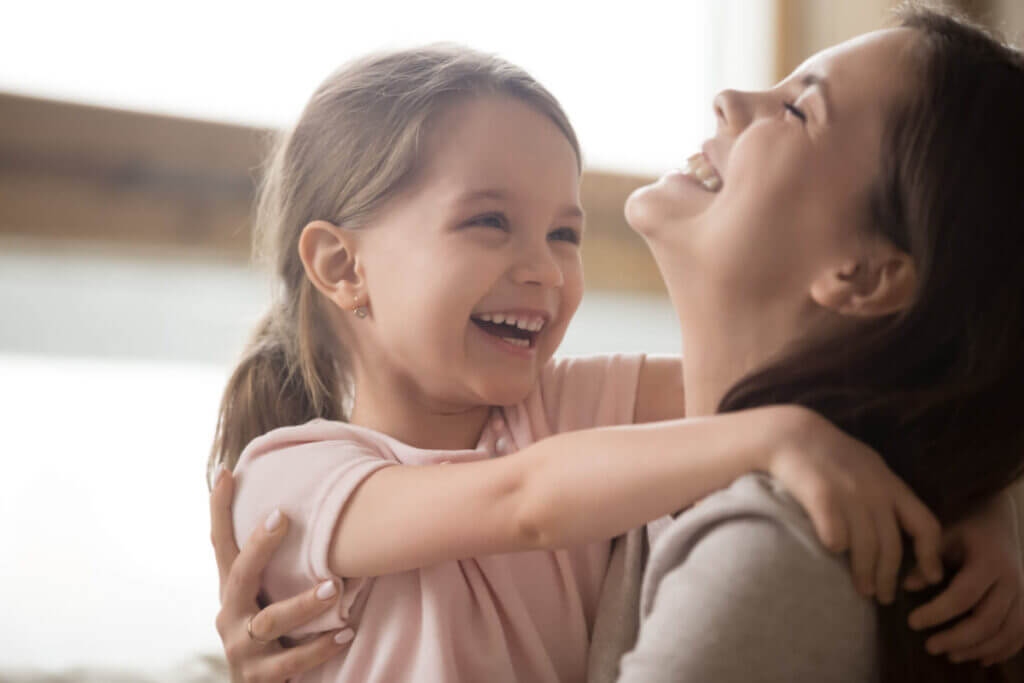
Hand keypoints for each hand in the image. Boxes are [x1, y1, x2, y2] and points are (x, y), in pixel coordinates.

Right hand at [210, 467, 352, 682]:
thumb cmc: (275, 636)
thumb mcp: (269, 597)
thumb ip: (281, 565)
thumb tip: (311, 508)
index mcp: (232, 592)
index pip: (221, 544)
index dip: (219, 509)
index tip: (227, 471)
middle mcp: (229, 616)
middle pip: (239, 574)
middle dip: (259, 546)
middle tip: (282, 517)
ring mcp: (241, 648)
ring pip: (271, 620)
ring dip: (304, 603)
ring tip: (335, 587)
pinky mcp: (259, 678)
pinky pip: (292, 662)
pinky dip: (321, 647)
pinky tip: (346, 632)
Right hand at [768, 408, 943, 604]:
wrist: (791, 434)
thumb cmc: (829, 454)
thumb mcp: (868, 466)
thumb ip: (885, 493)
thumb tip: (902, 526)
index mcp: (891, 485)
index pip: (927, 526)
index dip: (932, 556)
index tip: (930, 578)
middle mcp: (875, 491)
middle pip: (892, 546)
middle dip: (889, 578)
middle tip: (883, 597)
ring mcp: (849, 494)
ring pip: (866, 548)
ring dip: (865, 574)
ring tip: (861, 589)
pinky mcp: (822, 497)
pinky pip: (835, 536)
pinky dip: (836, 549)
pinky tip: (832, 554)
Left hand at [905, 492, 1023, 665]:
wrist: (1001, 524)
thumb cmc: (967, 531)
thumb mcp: (943, 536)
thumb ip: (927, 559)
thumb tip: (907, 587)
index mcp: (990, 562)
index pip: (963, 595)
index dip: (937, 612)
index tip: (912, 622)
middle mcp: (1013, 581)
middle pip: (987, 620)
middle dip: (957, 638)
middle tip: (930, 646)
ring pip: (1007, 633)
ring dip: (978, 649)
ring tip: (950, 655)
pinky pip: (1021, 634)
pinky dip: (1003, 650)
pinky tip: (981, 658)